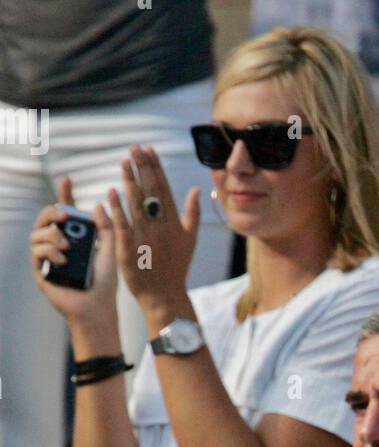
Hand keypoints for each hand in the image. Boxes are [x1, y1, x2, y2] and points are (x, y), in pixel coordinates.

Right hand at [29, 177, 118, 324]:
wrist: (99, 307)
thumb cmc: (105, 282)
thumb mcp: (110, 251)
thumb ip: (107, 228)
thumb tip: (98, 204)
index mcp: (75, 238)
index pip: (66, 212)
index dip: (64, 194)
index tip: (67, 179)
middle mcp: (58, 245)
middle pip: (45, 219)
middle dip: (53, 212)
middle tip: (64, 214)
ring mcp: (47, 257)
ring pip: (37, 234)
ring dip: (51, 235)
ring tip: (67, 246)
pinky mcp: (40, 271)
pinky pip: (37, 252)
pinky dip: (49, 251)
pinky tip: (62, 259)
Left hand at [106, 144, 199, 320]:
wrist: (165, 296)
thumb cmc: (176, 268)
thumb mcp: (191, 239)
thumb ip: (193, 213)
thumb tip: (197, 189)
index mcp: (175, 223)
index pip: (164, 189)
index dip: (155, 168)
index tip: (148, 149)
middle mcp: (161, 228)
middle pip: (150, 192)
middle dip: (142, 168)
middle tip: (134, 148)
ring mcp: (145, 238)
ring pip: (136, 204)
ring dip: (130, 181)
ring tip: (124, 162)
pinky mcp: (130, 249)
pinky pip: (122, 225)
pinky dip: (117, 209)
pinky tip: (112, 192)